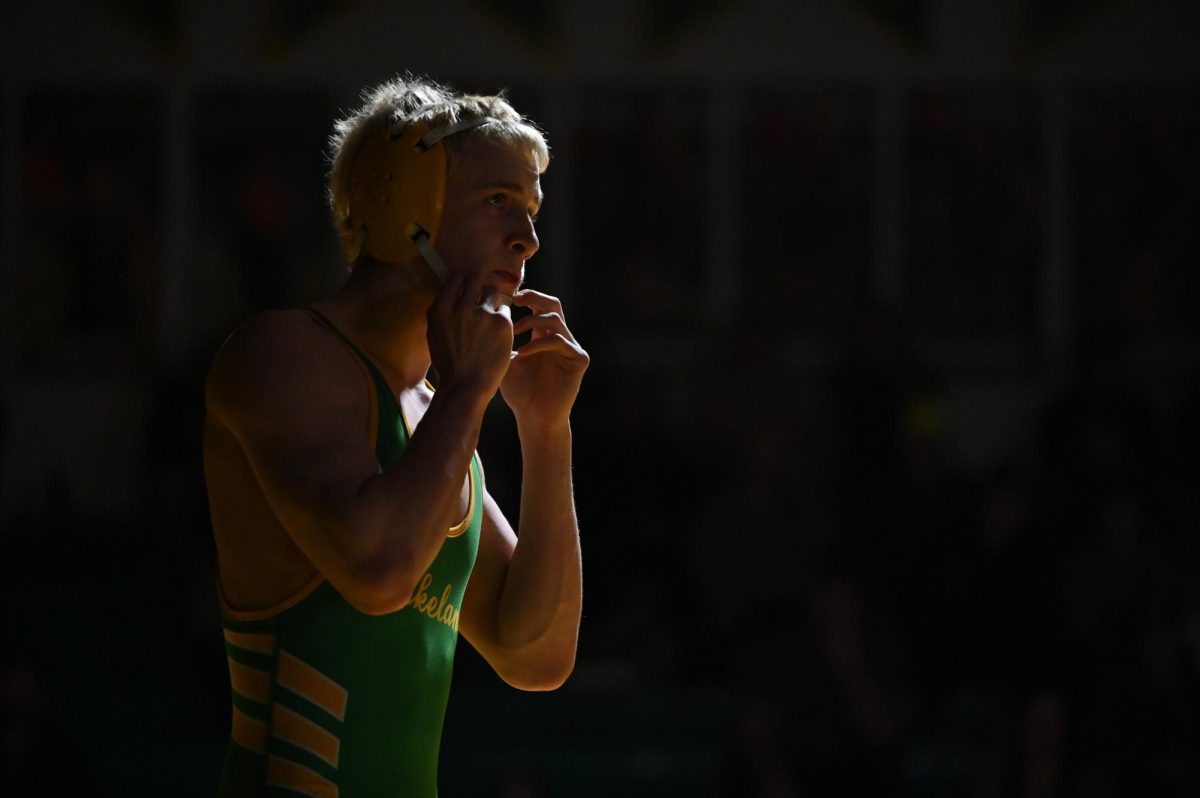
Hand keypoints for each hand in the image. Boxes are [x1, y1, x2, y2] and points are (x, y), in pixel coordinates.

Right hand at [427, 271, 513, 399]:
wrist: (466, 387)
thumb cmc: (449, 365)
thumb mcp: (434, 335)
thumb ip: (441, 312)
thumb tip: (450, 292)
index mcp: (440, 309)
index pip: (456, 277)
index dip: (464, 280)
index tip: (468, 286)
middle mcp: (460, 307)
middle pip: (475, 278)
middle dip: (480, 284)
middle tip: (483, 294)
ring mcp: (481, 313)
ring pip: (492, 291)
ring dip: (492, 299)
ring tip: (491, 317)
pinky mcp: (501, 322)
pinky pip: (505, 309)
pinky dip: (503, 318)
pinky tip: (499, 333)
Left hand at [500, 289, 588, 429]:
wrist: (534, 418)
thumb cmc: (518, 392)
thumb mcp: (505, 360)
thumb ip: (502, 339)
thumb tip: (483, 314)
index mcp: (544, 335)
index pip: (540, 305)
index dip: (526, 296)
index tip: (506, 296)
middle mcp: (561, 338)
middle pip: (553, 304)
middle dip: (534, 297)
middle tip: (514, 299)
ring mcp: (572, 348)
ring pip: (555, 320)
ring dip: (532, 321)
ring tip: (513, 331)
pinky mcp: (579, 359)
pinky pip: (560, 341)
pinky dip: (539, 344)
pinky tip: (522, 353)